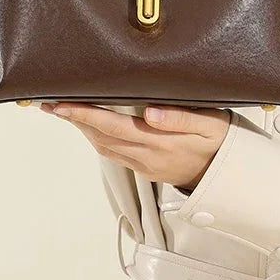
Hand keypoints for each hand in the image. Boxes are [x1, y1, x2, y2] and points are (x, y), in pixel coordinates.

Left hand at [40, 102, 230, 190]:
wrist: (229, 176)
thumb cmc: (220, 143)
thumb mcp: (211, 125)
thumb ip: (181, 118)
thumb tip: (150, 112)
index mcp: (160, 143)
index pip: (112, 127)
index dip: (84, 116)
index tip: (61, 105)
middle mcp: (147, 157)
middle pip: (100, 138)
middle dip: (73, 120)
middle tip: (50, 103)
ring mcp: (144, 165)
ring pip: (103, 147)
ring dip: (82, 129)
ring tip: (64, 111)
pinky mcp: (145, 168)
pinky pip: (113, 153)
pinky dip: (97, 137)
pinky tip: (91, 126)